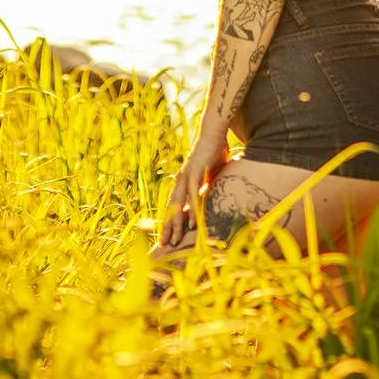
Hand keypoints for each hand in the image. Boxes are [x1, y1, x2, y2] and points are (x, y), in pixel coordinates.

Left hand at [157, 134, 228, 251]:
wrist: (213, 132)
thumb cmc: (213, 151)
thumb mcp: (210, 173)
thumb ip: (207, 184)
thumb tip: (209, 193)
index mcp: (183, 181)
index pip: (174, 205)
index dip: (171, 220)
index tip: (169, 236)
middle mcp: (181, 180)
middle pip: (171, 209)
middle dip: (167, 228)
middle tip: (164, 245)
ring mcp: (186, 177)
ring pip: (179, 206)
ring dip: (177, 225)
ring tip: (175, 241)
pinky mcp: (195, 173)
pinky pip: (192, 196)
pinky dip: (192, 211)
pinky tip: (192, 225)